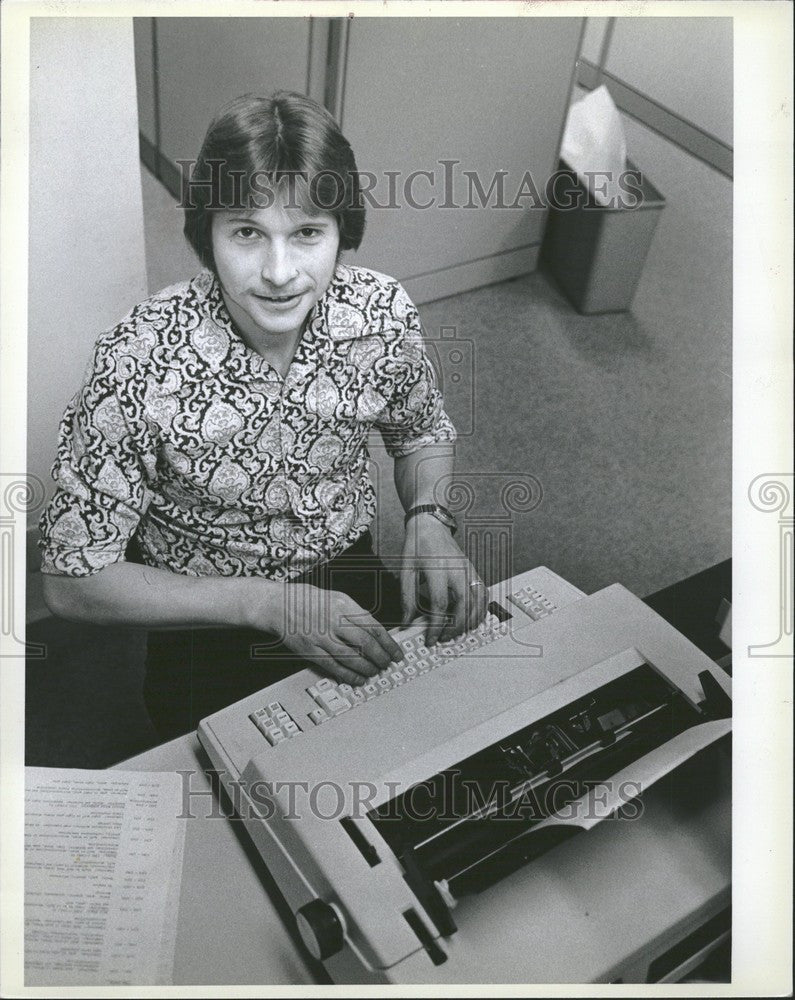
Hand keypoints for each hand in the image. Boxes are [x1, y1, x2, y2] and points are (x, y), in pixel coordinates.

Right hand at [270, 583, 402, 685]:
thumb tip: (375, 631)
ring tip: (375, 671)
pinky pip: (334, 667)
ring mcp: (321, 637)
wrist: (279, 605)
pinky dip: (348, 676)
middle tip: (387, 664)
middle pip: (366, 644)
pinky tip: (358, 679)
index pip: (373, 627)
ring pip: (352, 658)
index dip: (388, 643)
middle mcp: (333, 620)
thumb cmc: (308, 599)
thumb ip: (355, 613)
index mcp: (343, 605)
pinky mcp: (310, 651)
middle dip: (381, 658)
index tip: (396, 652)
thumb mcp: (337, 597)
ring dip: (367, 668)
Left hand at [400, 515, 488, 646]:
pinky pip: (483, 595)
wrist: (431, 525)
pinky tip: (471, 620)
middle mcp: (458, 570)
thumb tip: (407, 622)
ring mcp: (469, 571)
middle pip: (464, 607)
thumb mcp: (406, 570)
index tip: (430, 639)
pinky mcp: (474, 571)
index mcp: (438, 569)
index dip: (436, 626)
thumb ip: (407, 598)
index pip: (440, 605)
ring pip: (478, 603)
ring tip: (455, 633)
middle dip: (455, 628)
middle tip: (443, 638)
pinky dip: (480, 610)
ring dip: (469, 622)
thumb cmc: (418, 545)